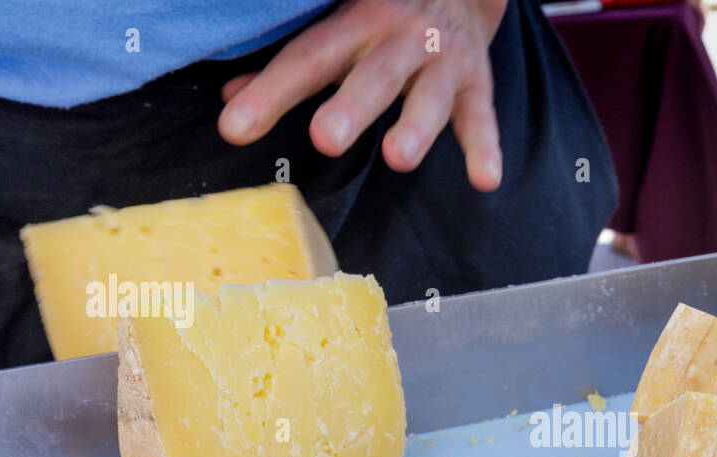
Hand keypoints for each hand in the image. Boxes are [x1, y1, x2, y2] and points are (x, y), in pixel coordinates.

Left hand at [218, 0, 506, 191]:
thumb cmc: (382, 16)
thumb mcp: (337, 28)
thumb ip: (288, 67)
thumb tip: (231, 98)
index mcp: (354, 21)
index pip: (306, 59)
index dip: (271, 93)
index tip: (235, 128)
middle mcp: (399, 37)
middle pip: (372, 75)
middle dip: (352, 107)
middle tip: (327, 138)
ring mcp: (441, 61)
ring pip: (429, 96)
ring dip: (416, 126)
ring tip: (399, 158)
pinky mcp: (478, 83)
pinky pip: (481, 119)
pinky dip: (485, 149)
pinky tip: (485, 179)